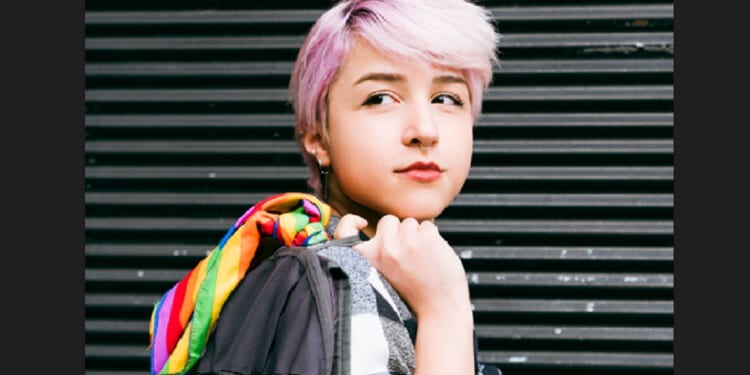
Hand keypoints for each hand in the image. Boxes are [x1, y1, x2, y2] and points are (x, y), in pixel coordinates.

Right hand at [335, 214, 470, 318]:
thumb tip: (383, 227)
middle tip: (406, 254)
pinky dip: (433, 238)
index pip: (344, 232)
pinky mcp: (425, 239)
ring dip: (417, 236)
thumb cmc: (412, 294)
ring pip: (410, 223)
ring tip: (421, 259)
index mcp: (367, 260)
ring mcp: (405, 242)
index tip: (361, 222)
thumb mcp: (380, 276)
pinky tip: (433, 257)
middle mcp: (383, 249)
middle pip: (388, 220)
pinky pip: (428, 226)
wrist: (440, 308)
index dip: (350, 222)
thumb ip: (376, 253)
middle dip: (398, 231)